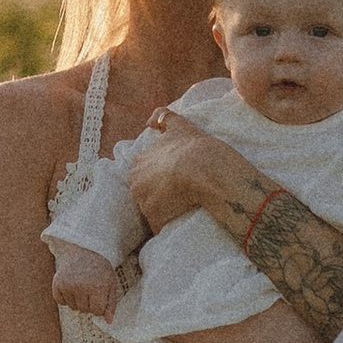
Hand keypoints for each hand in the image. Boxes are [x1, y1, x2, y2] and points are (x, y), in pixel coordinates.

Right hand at [51, 253, 119, 317]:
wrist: (84, 249)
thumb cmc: (100, 268)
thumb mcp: (110, 284)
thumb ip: (110, 304)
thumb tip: (108, 321)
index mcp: (98, 287)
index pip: (97, 311)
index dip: (99, 305)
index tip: (100, 294)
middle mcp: (81, 287)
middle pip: (85, 310)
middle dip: (89, 303)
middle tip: (91, 287)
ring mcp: (68, 285)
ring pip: (73, 307)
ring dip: (78, 301)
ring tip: (82, 285)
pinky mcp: (57, 283)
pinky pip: (61, 302)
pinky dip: (66, 298)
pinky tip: (72, 286)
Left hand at [121, 105, 228, 235]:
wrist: (206, 168)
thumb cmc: (194, 147)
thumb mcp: (178, 125)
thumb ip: (162, 117)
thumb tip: (150, 121)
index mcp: (138, 164)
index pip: (143, 175)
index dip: (158, 178)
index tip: (173, 180)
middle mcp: (136, 183)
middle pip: (145, 194)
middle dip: (157, 196)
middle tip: (179, 194)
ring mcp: (144, 202)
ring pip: (152, 210)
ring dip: (164, 211)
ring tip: (183, 207)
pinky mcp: (155, 218)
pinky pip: (160, 226)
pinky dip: (169, 225)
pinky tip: (182, 220)